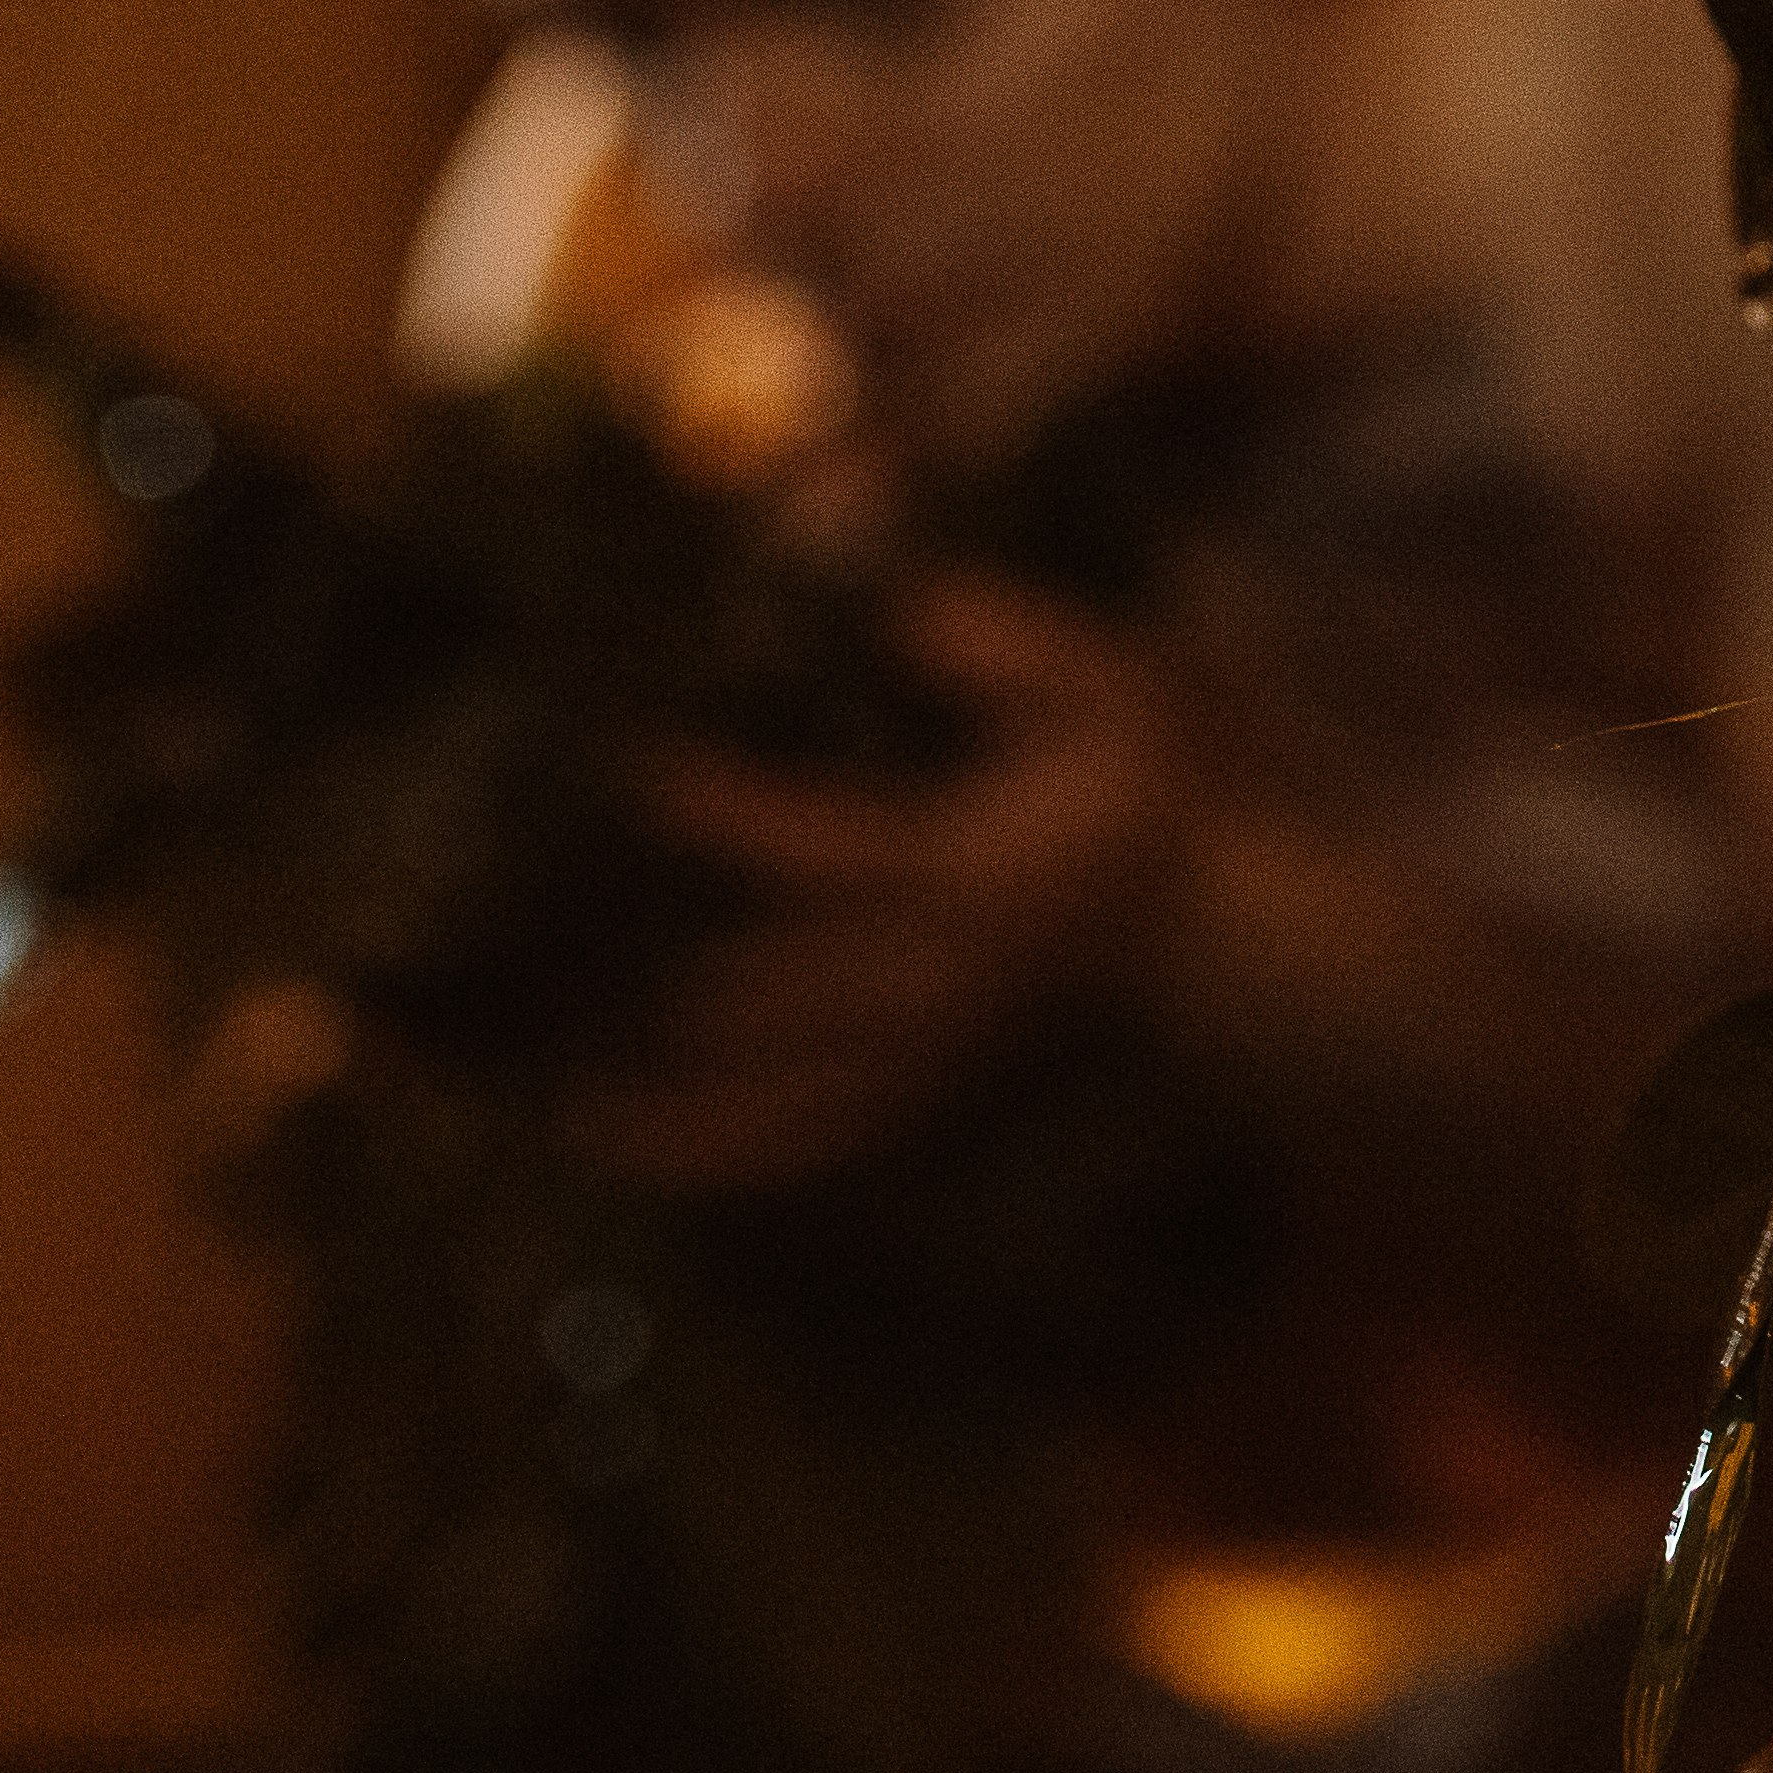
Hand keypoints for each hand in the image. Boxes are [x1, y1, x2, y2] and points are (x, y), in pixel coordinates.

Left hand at [578, 577, 1187, 1191]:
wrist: (1211, 904)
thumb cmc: (1148, 782)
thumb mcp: (1106, 686)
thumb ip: (1017, 649)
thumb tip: (910, 607)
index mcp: (973, 868)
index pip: (836, 844)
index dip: (737, 812)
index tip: (644, 770)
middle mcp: (947, 968)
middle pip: (803, 999)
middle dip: (700, 997)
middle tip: (560, 991)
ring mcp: (944, 1036)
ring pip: (812, 1093)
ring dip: (703, 1111)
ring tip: (590, 1124)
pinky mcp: (941, 1072)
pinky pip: (844, 1129)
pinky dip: (761, 1155)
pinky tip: (679, 1165)